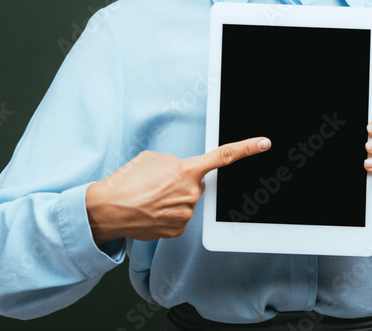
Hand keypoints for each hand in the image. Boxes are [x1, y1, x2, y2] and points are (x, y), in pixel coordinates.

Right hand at [85, 137, 270, 242]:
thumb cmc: (126, 181)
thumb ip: (175, 162)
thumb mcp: (152, 158)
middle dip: (183, 181)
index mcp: (186, 170)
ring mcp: (186, 213)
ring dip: (174, 197)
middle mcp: (191, 193)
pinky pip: (180, 216)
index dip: (247, 148)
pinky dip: (169, 212)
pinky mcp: (178, 229)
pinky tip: (152, 211)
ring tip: (150, 198)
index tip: (264, 143)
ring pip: (188, 200)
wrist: (108, 210)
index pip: (223, 157)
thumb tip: (181, 172)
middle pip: (197, 183)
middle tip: (158, 184)